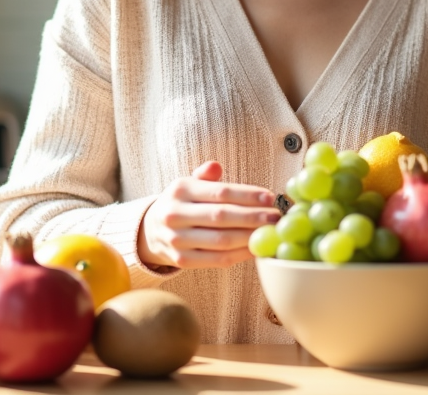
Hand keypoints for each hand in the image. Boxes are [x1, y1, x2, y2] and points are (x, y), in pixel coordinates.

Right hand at [138, 160, 281, 269]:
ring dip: (250, 237)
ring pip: (221, 240)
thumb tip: (216, 166)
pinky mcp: (181, 260)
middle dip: (253, 217)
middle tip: (276, 217)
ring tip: (270, 232)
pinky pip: (216, 259)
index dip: (247, 195)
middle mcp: (175, 214)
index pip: (219, 192)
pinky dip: (239, 255)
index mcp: (180, 190)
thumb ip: (205, 175)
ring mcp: (177, 239)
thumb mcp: (188, 183)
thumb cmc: (181, 203)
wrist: (151, 230)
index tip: (270, 197)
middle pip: (221, 217)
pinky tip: (256, 248)